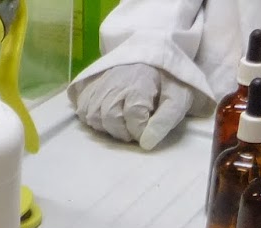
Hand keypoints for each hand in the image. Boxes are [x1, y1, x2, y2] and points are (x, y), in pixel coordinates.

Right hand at [73, 64, 193, 150]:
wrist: (154, 51)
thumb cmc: (168, 79)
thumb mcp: (178, 98)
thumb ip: (165, 121)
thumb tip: (146, 144)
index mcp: (138, 83)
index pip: (134, 117)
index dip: (141, 130)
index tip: (149, 127)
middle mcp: (114, 82)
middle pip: (109, 117)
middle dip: (122, 131)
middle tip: (133, 128)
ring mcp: (99, 82)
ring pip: (92, 115)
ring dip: (106, 126)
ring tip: (121, 122)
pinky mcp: (90, 83)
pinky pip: (82, 107)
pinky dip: (92, 117)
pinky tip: (106, 116)